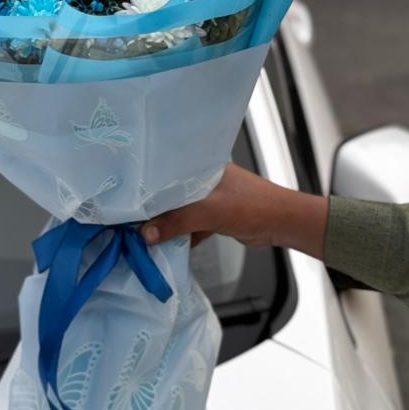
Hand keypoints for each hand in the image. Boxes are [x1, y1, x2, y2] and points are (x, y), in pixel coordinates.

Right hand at [141, 164, 329, 260]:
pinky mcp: (213, 216)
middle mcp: (202, 178)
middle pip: (169, 193)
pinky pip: (188, 225)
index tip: (125, 195)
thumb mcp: (210, 211)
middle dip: (153, 207)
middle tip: (129, 217)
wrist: (282, 224)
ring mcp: (208, 198)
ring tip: (143, 232)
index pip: (166, 170)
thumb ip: (177, 222)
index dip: (146, 182)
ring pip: (178, 211)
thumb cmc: (254, 206)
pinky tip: (165, 244)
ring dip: (166, 224)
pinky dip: (179, 235)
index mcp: (201, 165)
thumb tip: (146, 234)